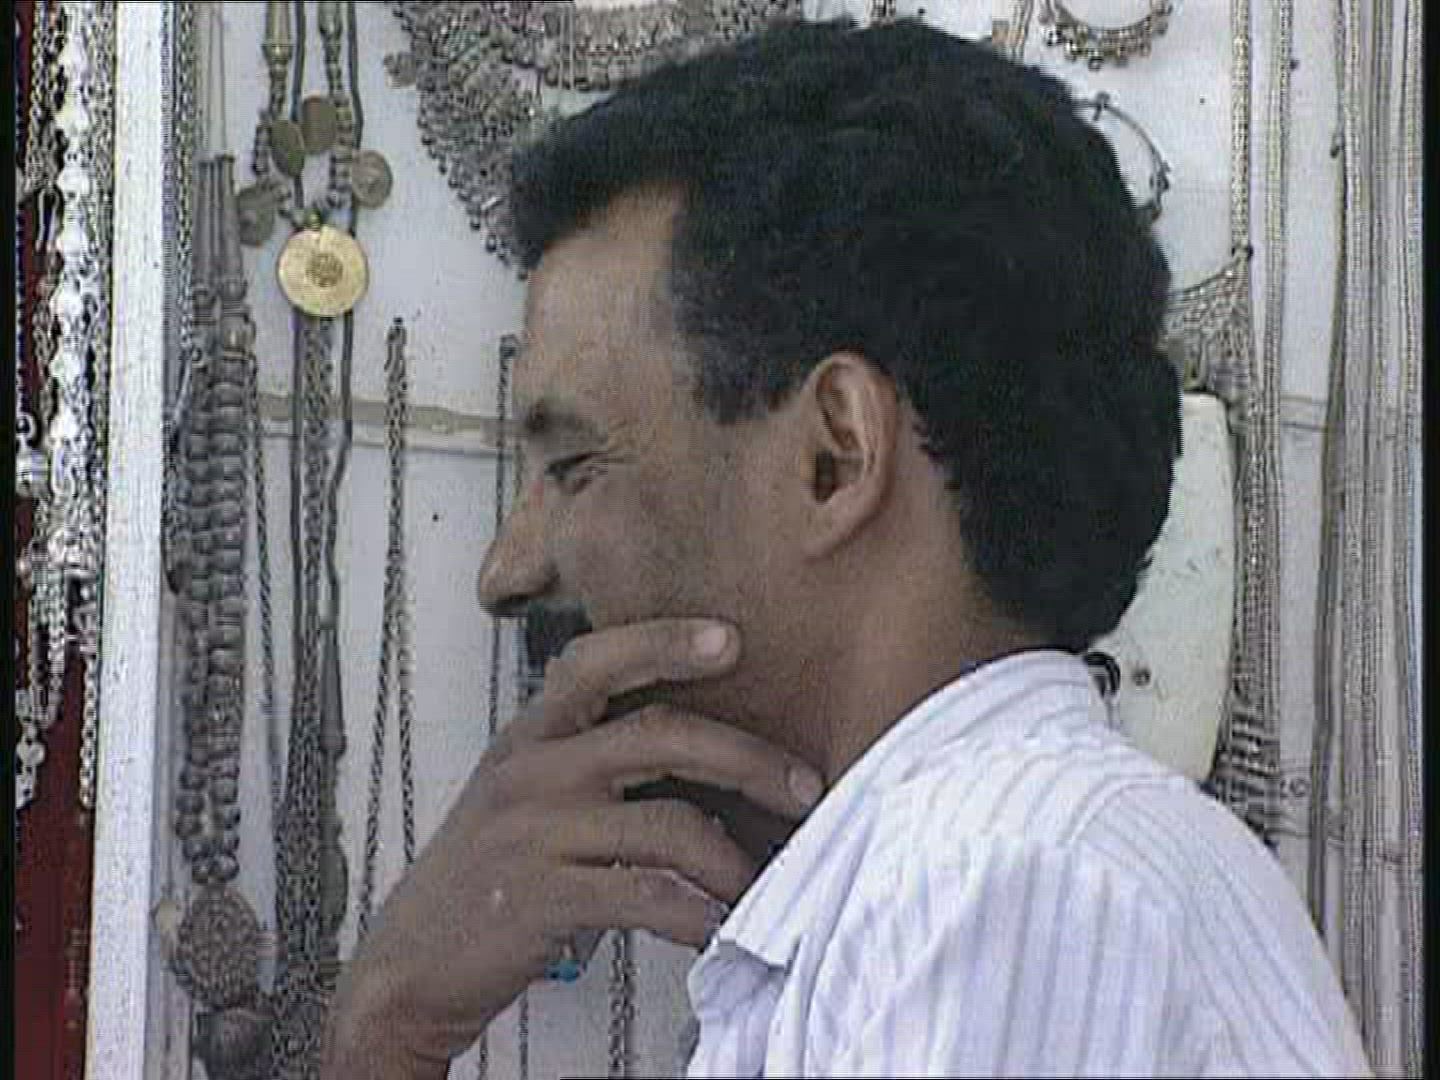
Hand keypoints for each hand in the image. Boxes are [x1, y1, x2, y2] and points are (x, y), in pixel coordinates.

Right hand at [322, 618, 825, 1078]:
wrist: (409, 963)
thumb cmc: (485, 873)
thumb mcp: (521, 794)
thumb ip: (587, 759)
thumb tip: (698, 752)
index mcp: (530, 736)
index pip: (595, 661)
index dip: (664, 641)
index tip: (731, 639)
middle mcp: (533, 772)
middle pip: (659, 735)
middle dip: (747, 757)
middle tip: (804, 785)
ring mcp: (536, 834)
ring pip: (667, 823)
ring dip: (733, 857)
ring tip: (767, 881)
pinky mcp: (543, 899)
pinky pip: (646, 896)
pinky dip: (697, 914)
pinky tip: (720, 927)